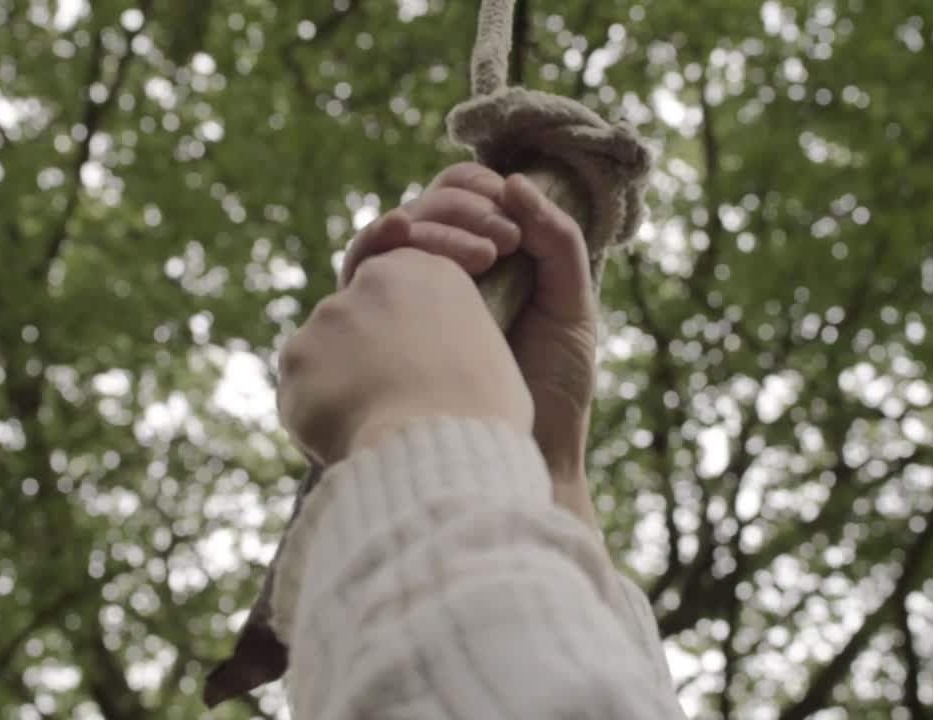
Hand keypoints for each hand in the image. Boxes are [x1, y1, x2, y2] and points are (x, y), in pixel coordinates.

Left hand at [278, 246, 532, 465]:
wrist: (438, 446)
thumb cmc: (480, 413)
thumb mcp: (485, 354)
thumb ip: (446, 341)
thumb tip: (428, 365)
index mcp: (427, 270)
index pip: (395, 289)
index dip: (397, 331)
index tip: (408, 365)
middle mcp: (372, 280)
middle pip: (357, 319)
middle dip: (363, 357)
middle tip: (390, 402)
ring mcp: (328, 315)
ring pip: (324, 355)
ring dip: (339, 386)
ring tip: (374, 427)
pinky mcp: (295, 355)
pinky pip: (300, 389)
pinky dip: (316, 415)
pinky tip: (347, 436)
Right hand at [341, 164, 599, 527]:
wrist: (529, 452)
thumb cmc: (553, 387)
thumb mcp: (571, 304)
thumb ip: (557, 240)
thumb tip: (514, 181)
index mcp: (480, 262)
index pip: (457, 197)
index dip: (473, 185)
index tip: (504, 200)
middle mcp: (435, 275)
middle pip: (423, 208)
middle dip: (458, 208)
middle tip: (502, 242)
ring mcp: (402, 299)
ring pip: (392, 233)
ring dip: (431, 226)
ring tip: (482, 254)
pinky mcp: (375, 325)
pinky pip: (362, 267)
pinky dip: (377, 242)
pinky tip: (401, 238)